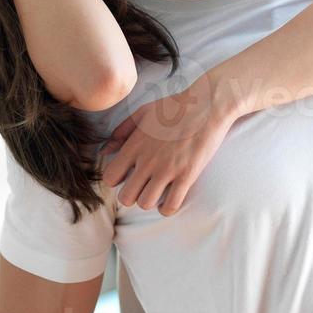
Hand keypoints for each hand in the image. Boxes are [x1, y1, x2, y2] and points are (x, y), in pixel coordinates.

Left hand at [100, 73, 238, 215]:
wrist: (207, 104)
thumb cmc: (174, 107)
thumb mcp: (142, 112)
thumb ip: (121, 131)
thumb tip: (105, 151)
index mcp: (135, 145)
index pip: (110, 177)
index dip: (117, 180)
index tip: (127, 176)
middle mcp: (147, 160)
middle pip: (126, 197)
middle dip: (132, 195)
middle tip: (142, 187)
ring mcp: (167, 169)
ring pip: (146, 204)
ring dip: (150, 201)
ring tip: (157, 191)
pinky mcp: (187, 175)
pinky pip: (170, 206)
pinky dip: (168, 208)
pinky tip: (171, 198)